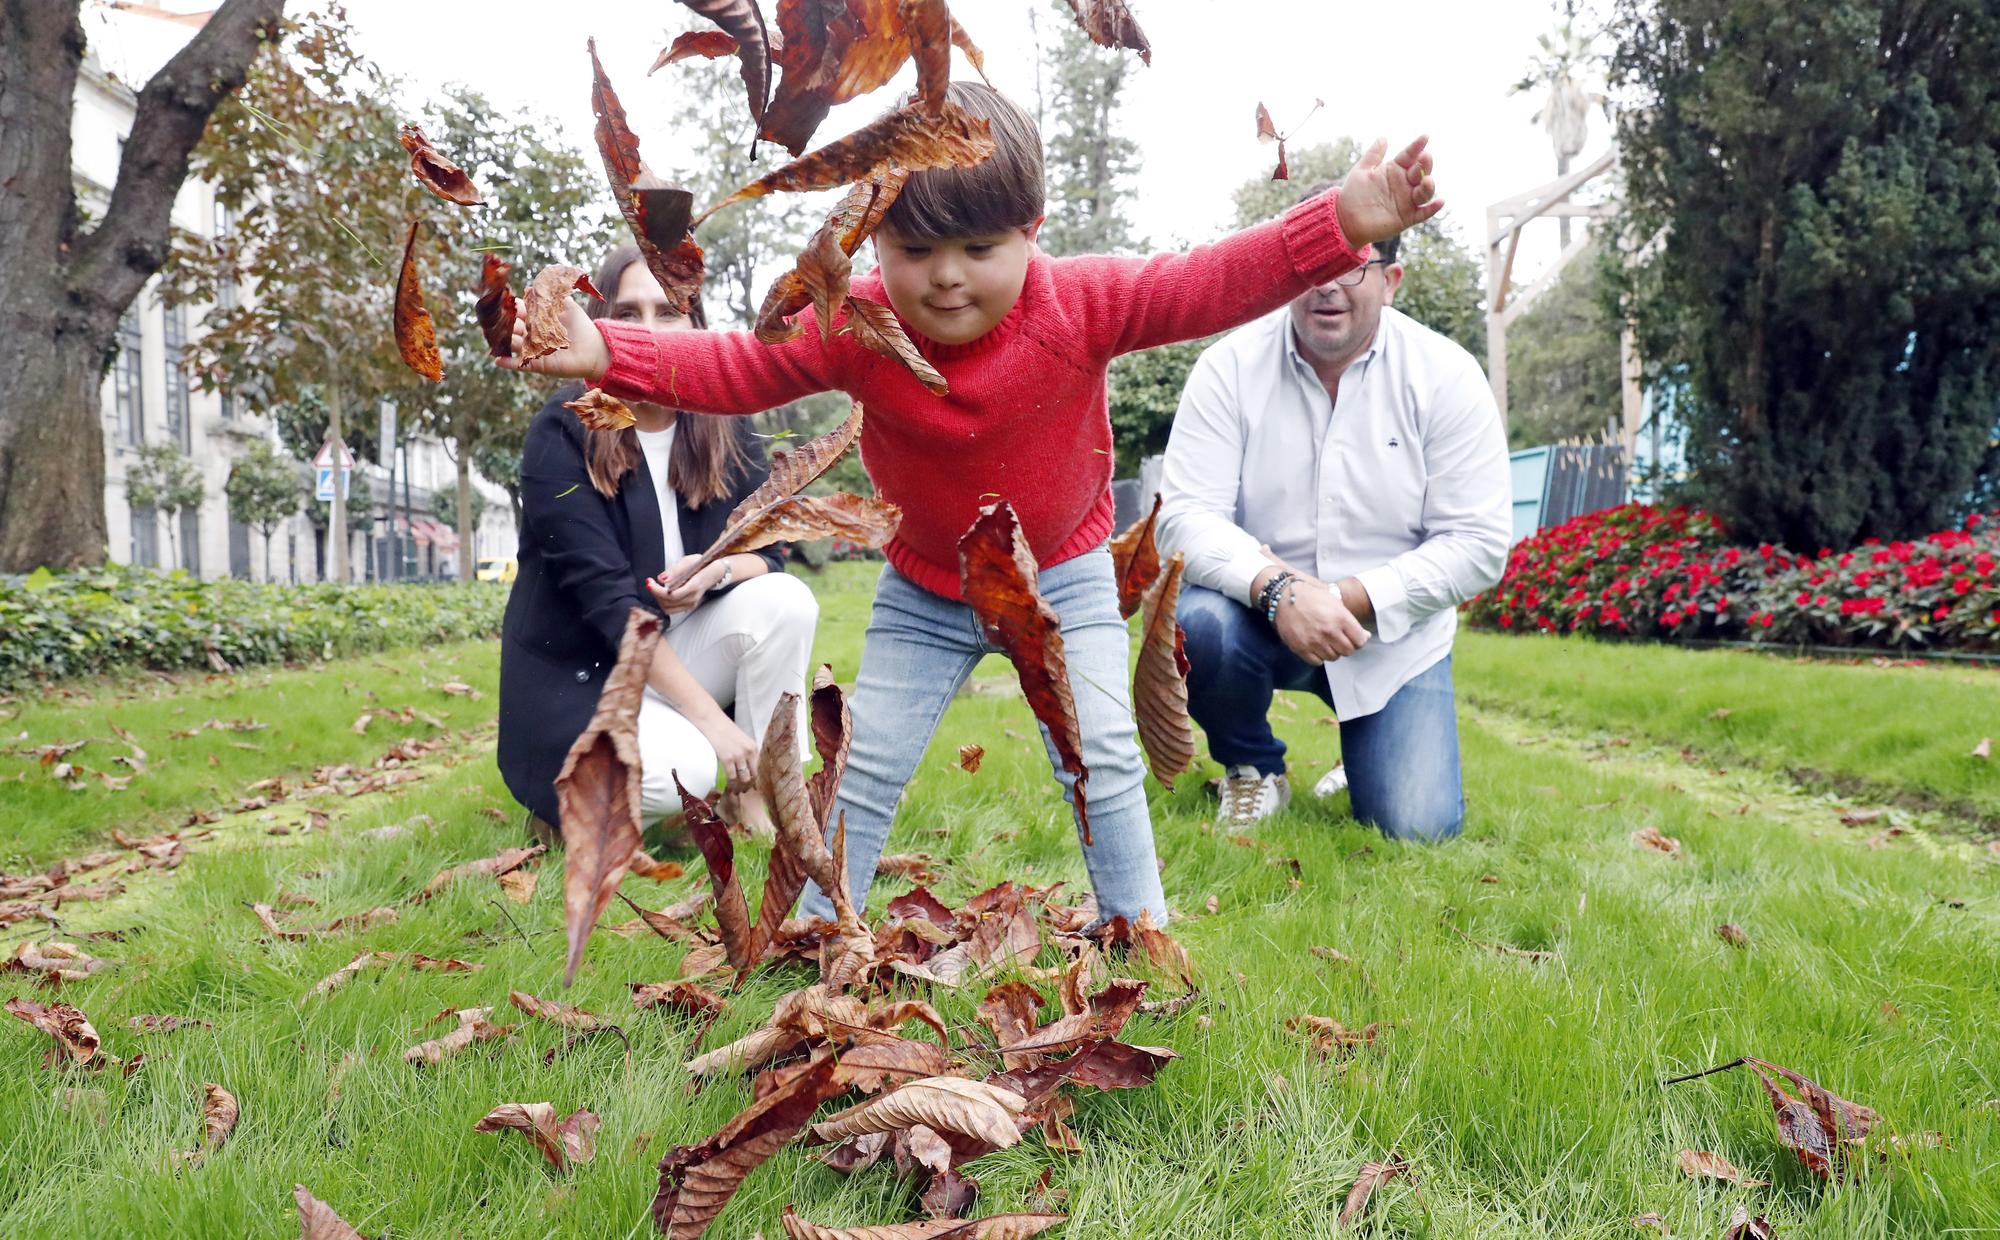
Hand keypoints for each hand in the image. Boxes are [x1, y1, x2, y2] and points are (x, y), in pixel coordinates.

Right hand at [493, 297, 608, 380]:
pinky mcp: (537, 364)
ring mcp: (533, 349)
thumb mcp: (567, 306)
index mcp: (536, 318)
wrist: (594, 349)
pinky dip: (508, 362)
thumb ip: (552, 295)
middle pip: (512, 327)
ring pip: (513, 344)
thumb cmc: (581, 325)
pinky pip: (519, 364)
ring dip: (503, 341)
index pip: (518, 311)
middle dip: (503, 323)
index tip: (501, 301)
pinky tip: (497, 359)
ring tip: (494, 337)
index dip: (510, 306)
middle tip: (493, 319)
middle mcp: (531, 333)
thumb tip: (530, 286)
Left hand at [648, 554, 717, 613]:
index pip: (672, 595)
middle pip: (668, 603)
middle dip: (656, 593)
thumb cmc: (700, 565)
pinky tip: (662, 592)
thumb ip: (674, 571)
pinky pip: (671, 609)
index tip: (649, 582)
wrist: (713, 573)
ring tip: (655, 587)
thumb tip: (661, 579)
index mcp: (695, 585)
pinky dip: (663, 602)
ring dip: (658, 598)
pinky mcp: (688, 606)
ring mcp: (691, 604)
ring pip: (668, 608)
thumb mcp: (688, 561)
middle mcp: (693, 598)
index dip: (658, 591)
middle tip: (650, 582)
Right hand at [692, 711, 756, 785]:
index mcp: (753, 747)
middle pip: (753, 775)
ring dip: (738, 783)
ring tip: (733, 787)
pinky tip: (726, 782)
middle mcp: (749, 752)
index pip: (759, 768)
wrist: (710, 720)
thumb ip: (744, 752)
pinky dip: (728, 781)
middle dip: (747, 782)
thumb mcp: (739, 739)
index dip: (754, 778)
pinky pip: (732, 776)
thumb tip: (744, 766)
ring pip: (743, 778)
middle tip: (740, 788)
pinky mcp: (727, 758)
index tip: (749, 784)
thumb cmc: (721, 728)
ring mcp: (739, 755)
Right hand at [1274, 578, 1369, 663]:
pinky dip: (1318, 657)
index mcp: (1340, 618)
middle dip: (1346, 646)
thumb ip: (1351, 621)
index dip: (1358, 639)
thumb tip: (1364, 636)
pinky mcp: (1301, 648)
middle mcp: (1329, 631)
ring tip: (1325, 641)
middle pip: (1348, 651)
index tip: (1353, 637)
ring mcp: (1314, 641)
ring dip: (1332, 651)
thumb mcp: (1335, 602)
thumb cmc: (1311, 596)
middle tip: (1338, 639)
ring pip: (1333, 658)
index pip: (1360, 641)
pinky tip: (1316, 646)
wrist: (1283, 597)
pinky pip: (1317, 662)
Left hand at [1334, 135, 1441, 245]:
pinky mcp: (1407, 217)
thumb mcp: (1362, 171)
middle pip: (1421, 172)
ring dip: (1429, 185)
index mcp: (1394, 170)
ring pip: (1424, 192)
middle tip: (1424, 157)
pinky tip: (1440, 202)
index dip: (1417, 146)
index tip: (1425, 137)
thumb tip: (1384, 138)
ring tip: (1426, 181)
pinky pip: (1423, 213)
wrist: (1345, 219)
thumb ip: (1373, 155)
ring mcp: (1407, 200)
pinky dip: (1433, 208)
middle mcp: (1404, 183)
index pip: (1409, 155)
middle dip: (1425, 165)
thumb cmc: (1353, 193)